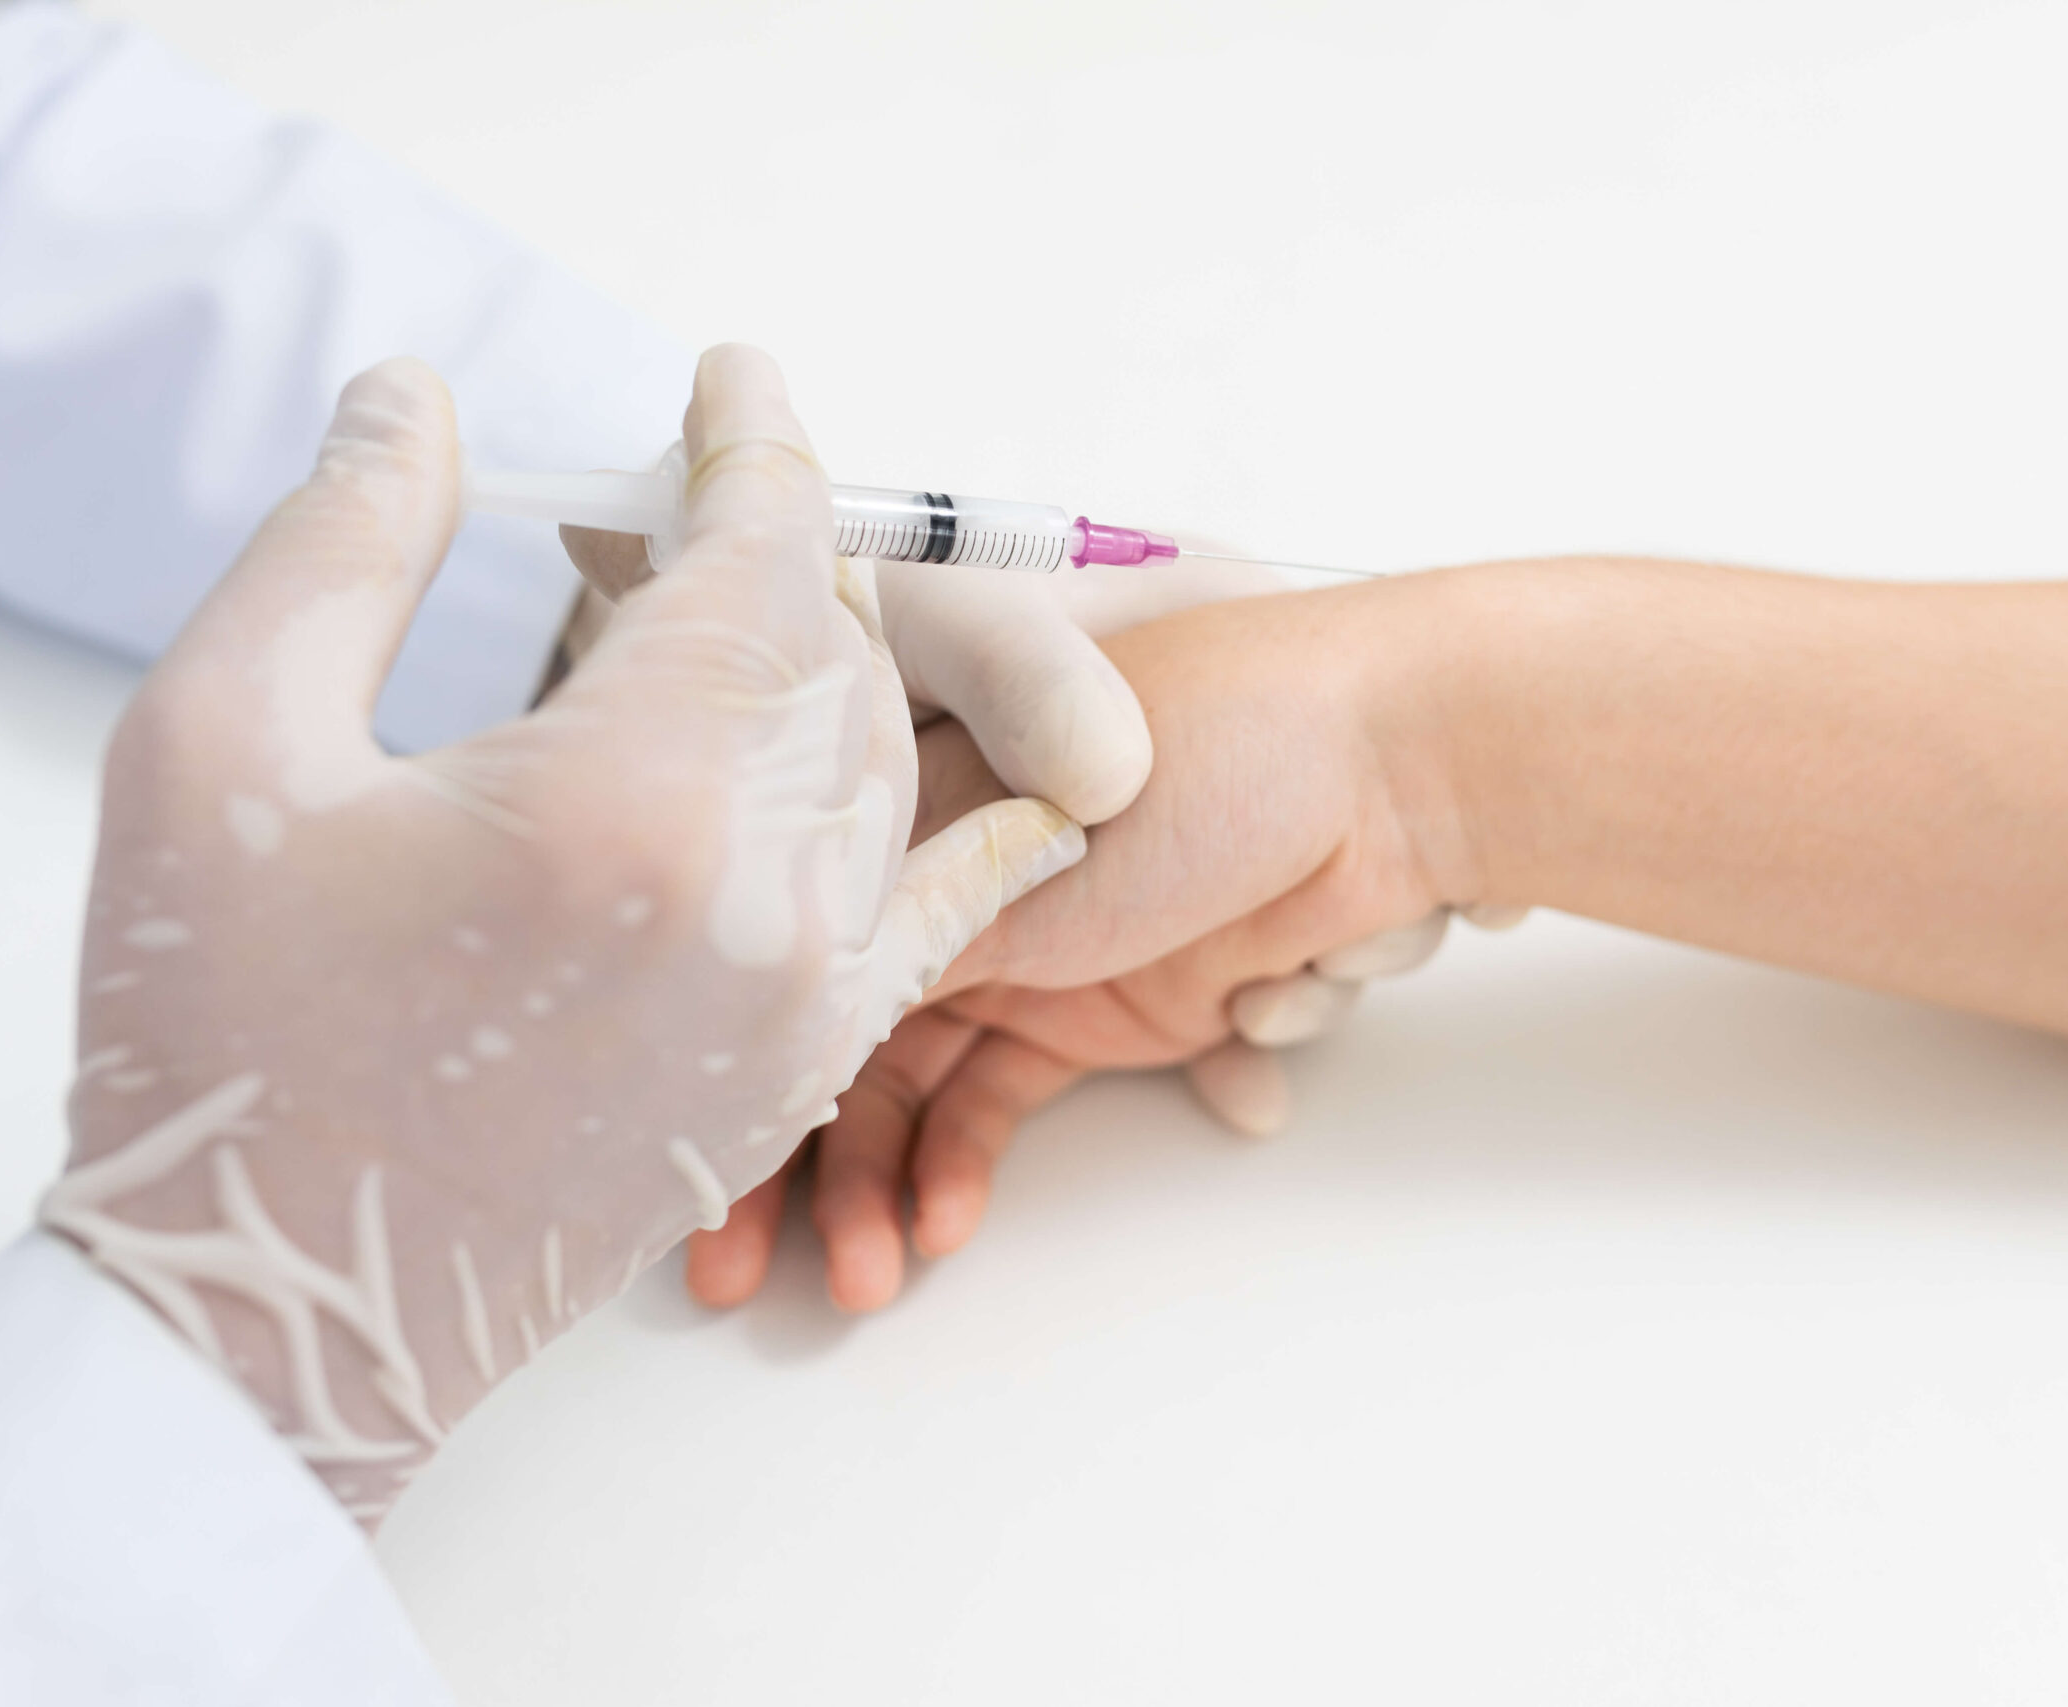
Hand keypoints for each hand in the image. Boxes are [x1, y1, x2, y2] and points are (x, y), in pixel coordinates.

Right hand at [38, 347, 1083, 1521]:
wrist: (275, 1310)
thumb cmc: (214, 1034)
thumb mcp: (214, 745)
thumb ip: (338, 544)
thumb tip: (418, 399)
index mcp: (631, 794)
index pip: (756, 556)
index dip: (751, 444)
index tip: (734, 375)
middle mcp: (764, 896)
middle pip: (834, 653)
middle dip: (775, 552)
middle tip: (691, 498)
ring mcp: (803, 1001)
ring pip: (882, 766)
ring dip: (834, 665)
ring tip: (745, 608)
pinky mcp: (799, 1076)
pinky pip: (937, 919)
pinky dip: (979, 838)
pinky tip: (1038, 795)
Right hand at [689, 583, 1523, 1308]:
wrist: (1382, 771)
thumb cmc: (1204, 748)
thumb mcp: (1012, 834)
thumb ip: (890, 928)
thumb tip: (773, 1021)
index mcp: (901, 803)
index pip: (782, 949)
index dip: (729, 1052)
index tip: (685, 1158)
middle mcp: (941, 880)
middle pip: (828, 1030)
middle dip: (780, 1154)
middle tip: (732, 1267)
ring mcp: (1018, 950)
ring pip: (906, 1088)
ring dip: (876, 1183)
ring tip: (862, 1275)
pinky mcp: (1094, 1011)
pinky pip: (996, 1102)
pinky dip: (962, 1166)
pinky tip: (940, 1227)